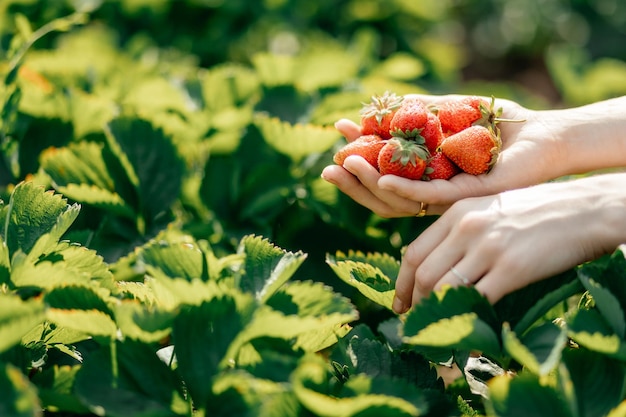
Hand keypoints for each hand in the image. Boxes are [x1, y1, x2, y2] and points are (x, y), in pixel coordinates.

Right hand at [321, 94, 565, 216]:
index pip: (381, 176)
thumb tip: (382, 106)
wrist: (542, 134)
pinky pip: (428, 198)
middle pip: (382, 196)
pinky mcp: (464, 198)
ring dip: (369, 185)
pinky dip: (402, 190)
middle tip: (328, 166)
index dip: (357, 161)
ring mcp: (446, 199)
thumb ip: (418, 112)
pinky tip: (380, 179)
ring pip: (398, 202)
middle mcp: (431, 192)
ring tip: (348, 164)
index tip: (337, 138)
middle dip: (352, 181)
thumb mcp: (450, 110)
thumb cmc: (498, 123)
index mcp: (424, 176)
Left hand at [391, 173, 625, 312]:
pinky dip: (470, 325)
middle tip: (416, 322)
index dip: (402, 283)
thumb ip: (460, 230)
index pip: (414, 253)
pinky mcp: (512, 268)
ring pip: (444, 289)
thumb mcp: (488, 208)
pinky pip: (478, 303)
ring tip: (440, 330)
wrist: (584, 209)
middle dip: (415, 304)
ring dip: (437, 315)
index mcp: (457, 213)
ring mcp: (488, 247)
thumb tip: (437, 264)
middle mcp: (466, 228)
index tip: (401, 303)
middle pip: (424, 275)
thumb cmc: (536, 211)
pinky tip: (473, 341)